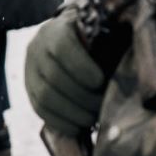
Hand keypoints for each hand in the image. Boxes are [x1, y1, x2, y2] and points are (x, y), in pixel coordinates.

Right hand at [24, 2, 105, 134]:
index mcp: (56, 28)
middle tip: (102, 107)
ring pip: (45, 96)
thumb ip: (109, 44)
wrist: (65, 38)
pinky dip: (60, 122)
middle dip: (81, 97)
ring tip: (93, 119)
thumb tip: (126, 68)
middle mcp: (37, 47)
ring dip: (72, 112)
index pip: (61, 47)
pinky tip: (78, 127)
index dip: (81, 67)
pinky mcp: (29, 89)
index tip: (101, 81)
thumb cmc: (92, 36)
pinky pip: (40, 109)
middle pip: (54, 76)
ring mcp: (29, 70)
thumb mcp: (99, 32)